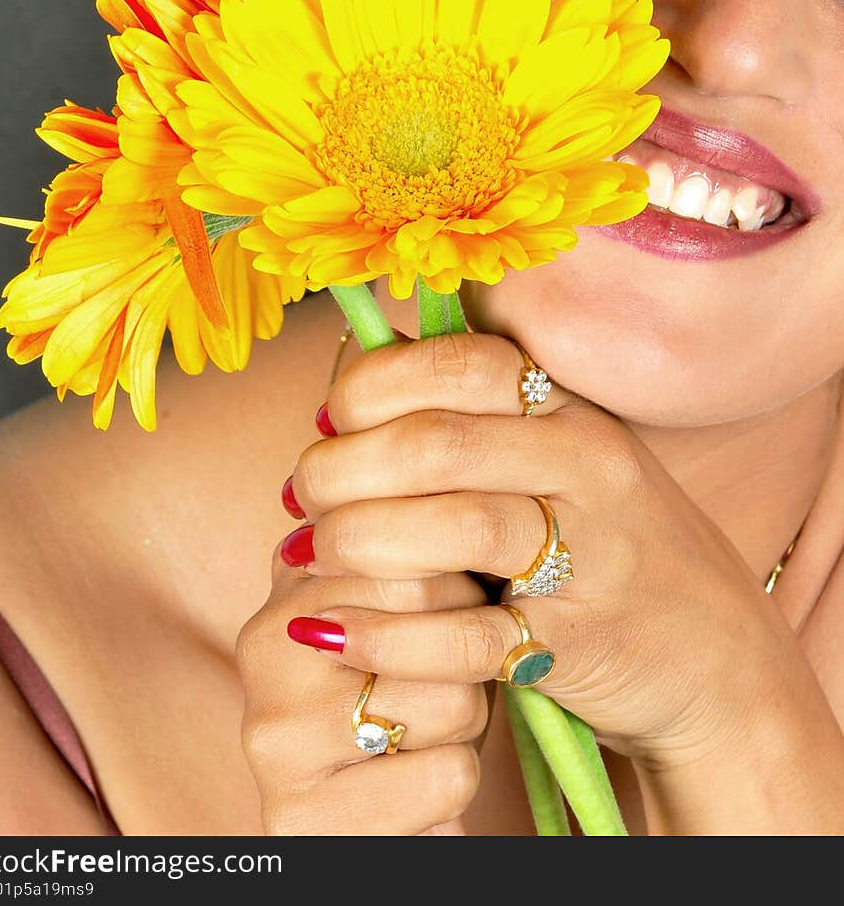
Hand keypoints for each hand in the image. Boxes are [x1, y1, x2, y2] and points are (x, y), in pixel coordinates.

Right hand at [235, 558, 487, 834]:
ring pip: (450, 698)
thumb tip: (405, 449)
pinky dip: (454, 782)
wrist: (374, 815)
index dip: (456, 575)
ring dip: (467, 719)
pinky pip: (448, 776)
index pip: (402, 535)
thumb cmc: (407, 692)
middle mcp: (264, 648)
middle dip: (465, 642)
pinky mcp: (304, 819)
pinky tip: (415, 781)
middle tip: (444, 669)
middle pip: (429, 607)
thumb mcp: (400, 602)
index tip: (454, 597)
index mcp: (288, 579)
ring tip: (428, 728)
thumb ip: (404, 531)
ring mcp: (275, 736)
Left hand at [282, 332, 802, 768]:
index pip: (459, 360)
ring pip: (457, 527)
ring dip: (359, 540)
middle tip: (303, 496)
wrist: (715, 659)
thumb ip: (467, 419)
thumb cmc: (602, 544)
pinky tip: (336, 632)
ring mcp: (593, 554)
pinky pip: (471, 636)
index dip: (370, 385)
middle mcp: (589, 466)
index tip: (326, 420)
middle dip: (344, 466)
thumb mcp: (555, 460)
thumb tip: (340, 386)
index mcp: (570, 410)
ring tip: (311, 554)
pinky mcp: (581, 642)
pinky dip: (390, 634)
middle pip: (440, 442)